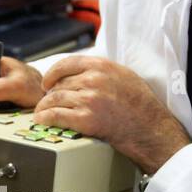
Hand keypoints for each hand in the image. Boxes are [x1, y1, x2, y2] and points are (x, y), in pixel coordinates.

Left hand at [34, 56, 191, 173]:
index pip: (67, 63)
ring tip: (40, 112)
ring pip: (54, 99)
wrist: (150, 128)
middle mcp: (94, 79)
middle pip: (59, 83)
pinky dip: (45, 117)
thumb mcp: (124, 75)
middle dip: (50, 94)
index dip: (52, 73)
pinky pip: (56, 115)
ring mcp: (89, 99)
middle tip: (46, 102)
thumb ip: (102, 71)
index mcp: (102, 66)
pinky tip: (42, 119)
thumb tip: (83, 73)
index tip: (47, 81)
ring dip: (44, 106)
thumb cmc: (141, 105)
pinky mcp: (86, 119)